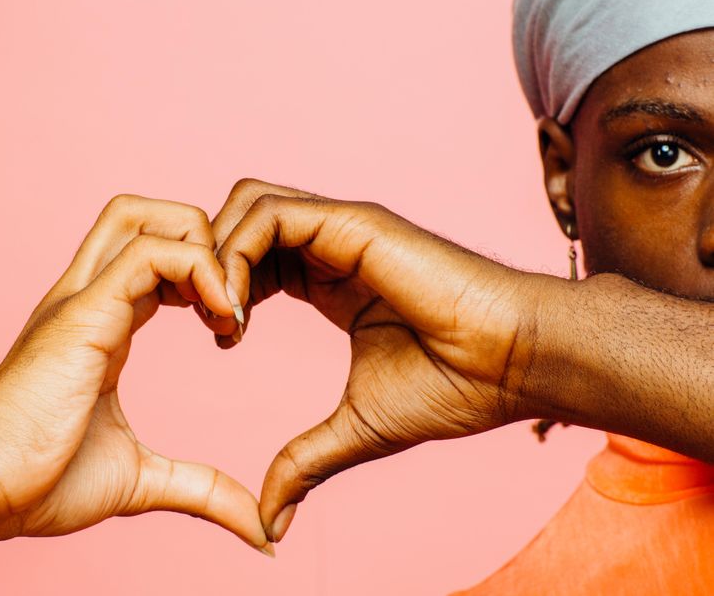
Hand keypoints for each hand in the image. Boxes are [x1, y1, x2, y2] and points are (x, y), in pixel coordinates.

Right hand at [0, 196, 270, 557]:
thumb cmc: (36, 484)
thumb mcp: (139, 480)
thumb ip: (200, 489)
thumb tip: (258, 526)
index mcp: (101, 323)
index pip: (156, 257)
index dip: (205, 275)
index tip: (233, 328)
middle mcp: (87, 298)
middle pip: (145, 215)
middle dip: (204, 238)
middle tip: (234, 303)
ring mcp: (79, 299)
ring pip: (145, 218)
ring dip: (205, 249)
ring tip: (230, 312)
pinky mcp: (80, 314)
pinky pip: (147, 254)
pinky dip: (198, 269)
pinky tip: (221, 320)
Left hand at [211, 179, 545, 542]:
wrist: (516, 364)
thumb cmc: (454, 387)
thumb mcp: (356, 429)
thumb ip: (304, 463)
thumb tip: (268, 520)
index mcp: (329, 278)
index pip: (253, 257)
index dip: (223, 289)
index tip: (221, 339)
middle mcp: (331, 244)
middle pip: (240, 221)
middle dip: (209, 265)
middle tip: (209, 323)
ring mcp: (342, 227)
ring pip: (246, 205)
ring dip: (217, 257)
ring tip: (222, 318)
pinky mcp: (354, 222)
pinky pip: (270, 216)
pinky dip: (237, 255)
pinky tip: (240, 310)